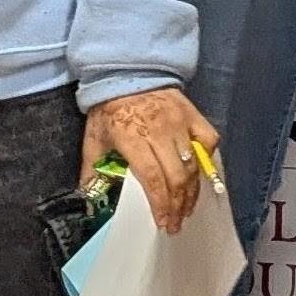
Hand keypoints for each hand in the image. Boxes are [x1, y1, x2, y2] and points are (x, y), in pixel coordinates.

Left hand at [82, 86, 219, 234]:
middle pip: (177, 176)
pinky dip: (207, 160)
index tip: (163, 223)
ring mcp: (179, 122)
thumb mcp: (94, 138)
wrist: (127, 72)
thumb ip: (91, 169)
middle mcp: (159, 131)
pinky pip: (208, 140)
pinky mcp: (193, 114)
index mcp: (132, 137)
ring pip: (193, 164)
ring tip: (187, 210)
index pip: (152, 177)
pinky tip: (199, 175)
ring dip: (192, 192)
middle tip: (176, 224)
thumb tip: (87, 196)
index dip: (160, 204)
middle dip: (178, 206)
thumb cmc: (109, 108)